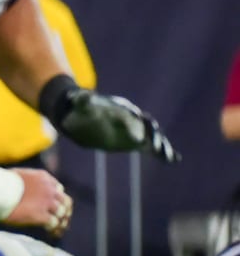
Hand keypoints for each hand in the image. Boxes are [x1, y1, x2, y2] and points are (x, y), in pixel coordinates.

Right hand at [7, 167, 72, 235]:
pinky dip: (52, 229)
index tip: (52, 205)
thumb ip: (24, 181)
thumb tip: (18, 187)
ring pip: (61, 213)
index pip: (58, 188)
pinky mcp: (41, 215)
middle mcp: (48, 188)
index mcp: (42, 177)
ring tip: (55, 230)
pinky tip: (48, 233)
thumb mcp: (15, 176)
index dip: (56, 198)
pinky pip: (53, 223)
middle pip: (65, 201)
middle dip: (64, 211)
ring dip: (60, 222)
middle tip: (60, 220)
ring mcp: (46, 202)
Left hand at [51, 87, 179, 161]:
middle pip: (149, 127)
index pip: (133, 116)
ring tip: (169, 157)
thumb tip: (80, 95)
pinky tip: (174, 160)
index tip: (136, 138)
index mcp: (123, 110)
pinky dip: (163, 153)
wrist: (85, 118)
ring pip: (154, 138)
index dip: (136, 125)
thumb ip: (82, 100)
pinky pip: (151, 147)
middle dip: (154, 137)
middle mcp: (133, 119)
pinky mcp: (135, 142)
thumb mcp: (81, 105)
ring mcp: (136, 131)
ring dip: (163, 146)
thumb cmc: (84, 111)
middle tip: (155, 149)